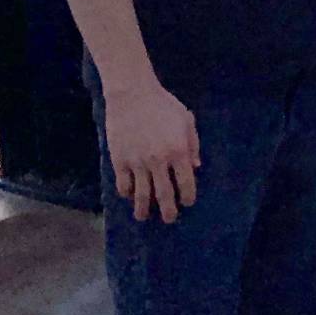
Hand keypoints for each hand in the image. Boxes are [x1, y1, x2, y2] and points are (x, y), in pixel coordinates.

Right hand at [103, 82, 199, 222]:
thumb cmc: (163, 105)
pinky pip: (123, 184)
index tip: (188, 203)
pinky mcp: (119, 160)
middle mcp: (159, 161)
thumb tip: (196, 167)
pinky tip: (129, 195)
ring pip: (141, 194)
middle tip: (169, 219)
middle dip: (168, 210)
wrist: (132, 95)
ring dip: (142, 209)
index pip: (186, 182)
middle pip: (164, 194)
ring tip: (143, 217)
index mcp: (178, 151)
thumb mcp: (186, 120)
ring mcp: (137, 162)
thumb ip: (193, 144)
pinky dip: (126, 192)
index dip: (188, 196)